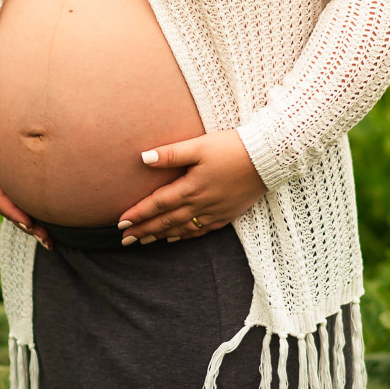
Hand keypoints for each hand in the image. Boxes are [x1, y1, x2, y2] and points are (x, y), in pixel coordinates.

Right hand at [0, 119, 52, 249]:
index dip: (13, 212)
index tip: (28, 222)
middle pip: (11, 213)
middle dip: (27, 227)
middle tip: (45, 239)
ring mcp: (1, 192)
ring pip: (18, 213)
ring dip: (33, 228)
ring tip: (50, 241)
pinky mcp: (10, 189)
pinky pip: (22, 206)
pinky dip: (34, 217)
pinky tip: (49, 228)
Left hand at [115, 128, 265, 244]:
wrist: (268, 159)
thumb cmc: (233, 148)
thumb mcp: (200, 145)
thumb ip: (171, 154)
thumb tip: (144, 158)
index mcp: (191, 187)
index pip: (158, 204)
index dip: (138, 214)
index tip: (120, 223)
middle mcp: (200, 204)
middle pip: (165, 221)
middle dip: (143, 231)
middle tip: (124, 240)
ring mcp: (214, 212)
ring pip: (181, 229)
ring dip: (160, 236)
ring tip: (142, 242)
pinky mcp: (227, 214)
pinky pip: (200, 231)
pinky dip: (184, 236)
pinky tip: (174, 238)